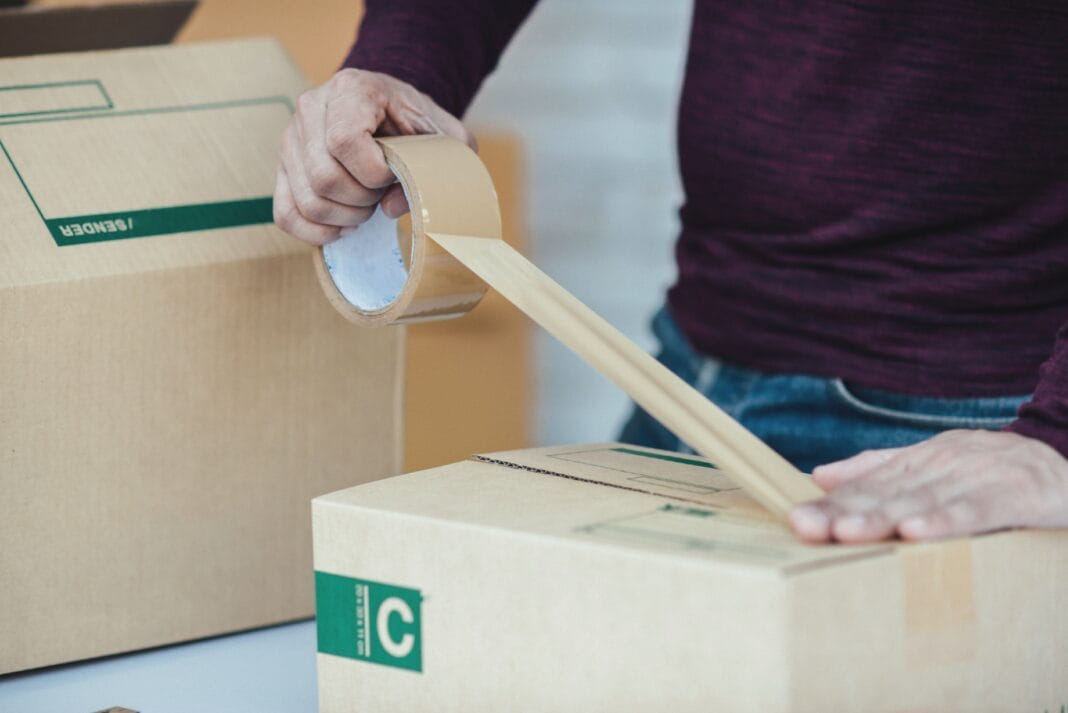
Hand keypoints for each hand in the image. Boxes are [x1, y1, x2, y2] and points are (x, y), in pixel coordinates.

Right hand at [273, 69, 474, 244]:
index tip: (394, 173)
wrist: (390, 110)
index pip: (344, 141)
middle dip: (362, 199)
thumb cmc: (416, 123)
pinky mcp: (283, 167)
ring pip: (308, 200)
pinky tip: (344, 226)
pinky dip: (315, 232)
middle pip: (324, 177)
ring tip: (367, 206)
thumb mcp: (444, 136)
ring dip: (345, 216)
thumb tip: (390, 207)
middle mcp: (311, 108)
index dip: (374, 172)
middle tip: (381, 193)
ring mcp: (291, 138)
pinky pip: (285, 213)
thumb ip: (434, 168)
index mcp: (351, 88)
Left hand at [789, 430, 1067, 542]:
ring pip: (925, 499)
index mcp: (925, 458)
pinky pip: (978, 510)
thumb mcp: (937, 468)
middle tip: (807, 526)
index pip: (870, 484)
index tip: (797, 519)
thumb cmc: (997, 475)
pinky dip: (947, 520)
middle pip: (889, 491)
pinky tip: (917, 532)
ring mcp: (982, 475)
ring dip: (884, 516)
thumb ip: (880, 470)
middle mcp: (947, 462)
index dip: (833, 502)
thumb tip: (821, 473)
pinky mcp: (1019, 493)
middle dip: (845, 510)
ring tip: (847, 532)